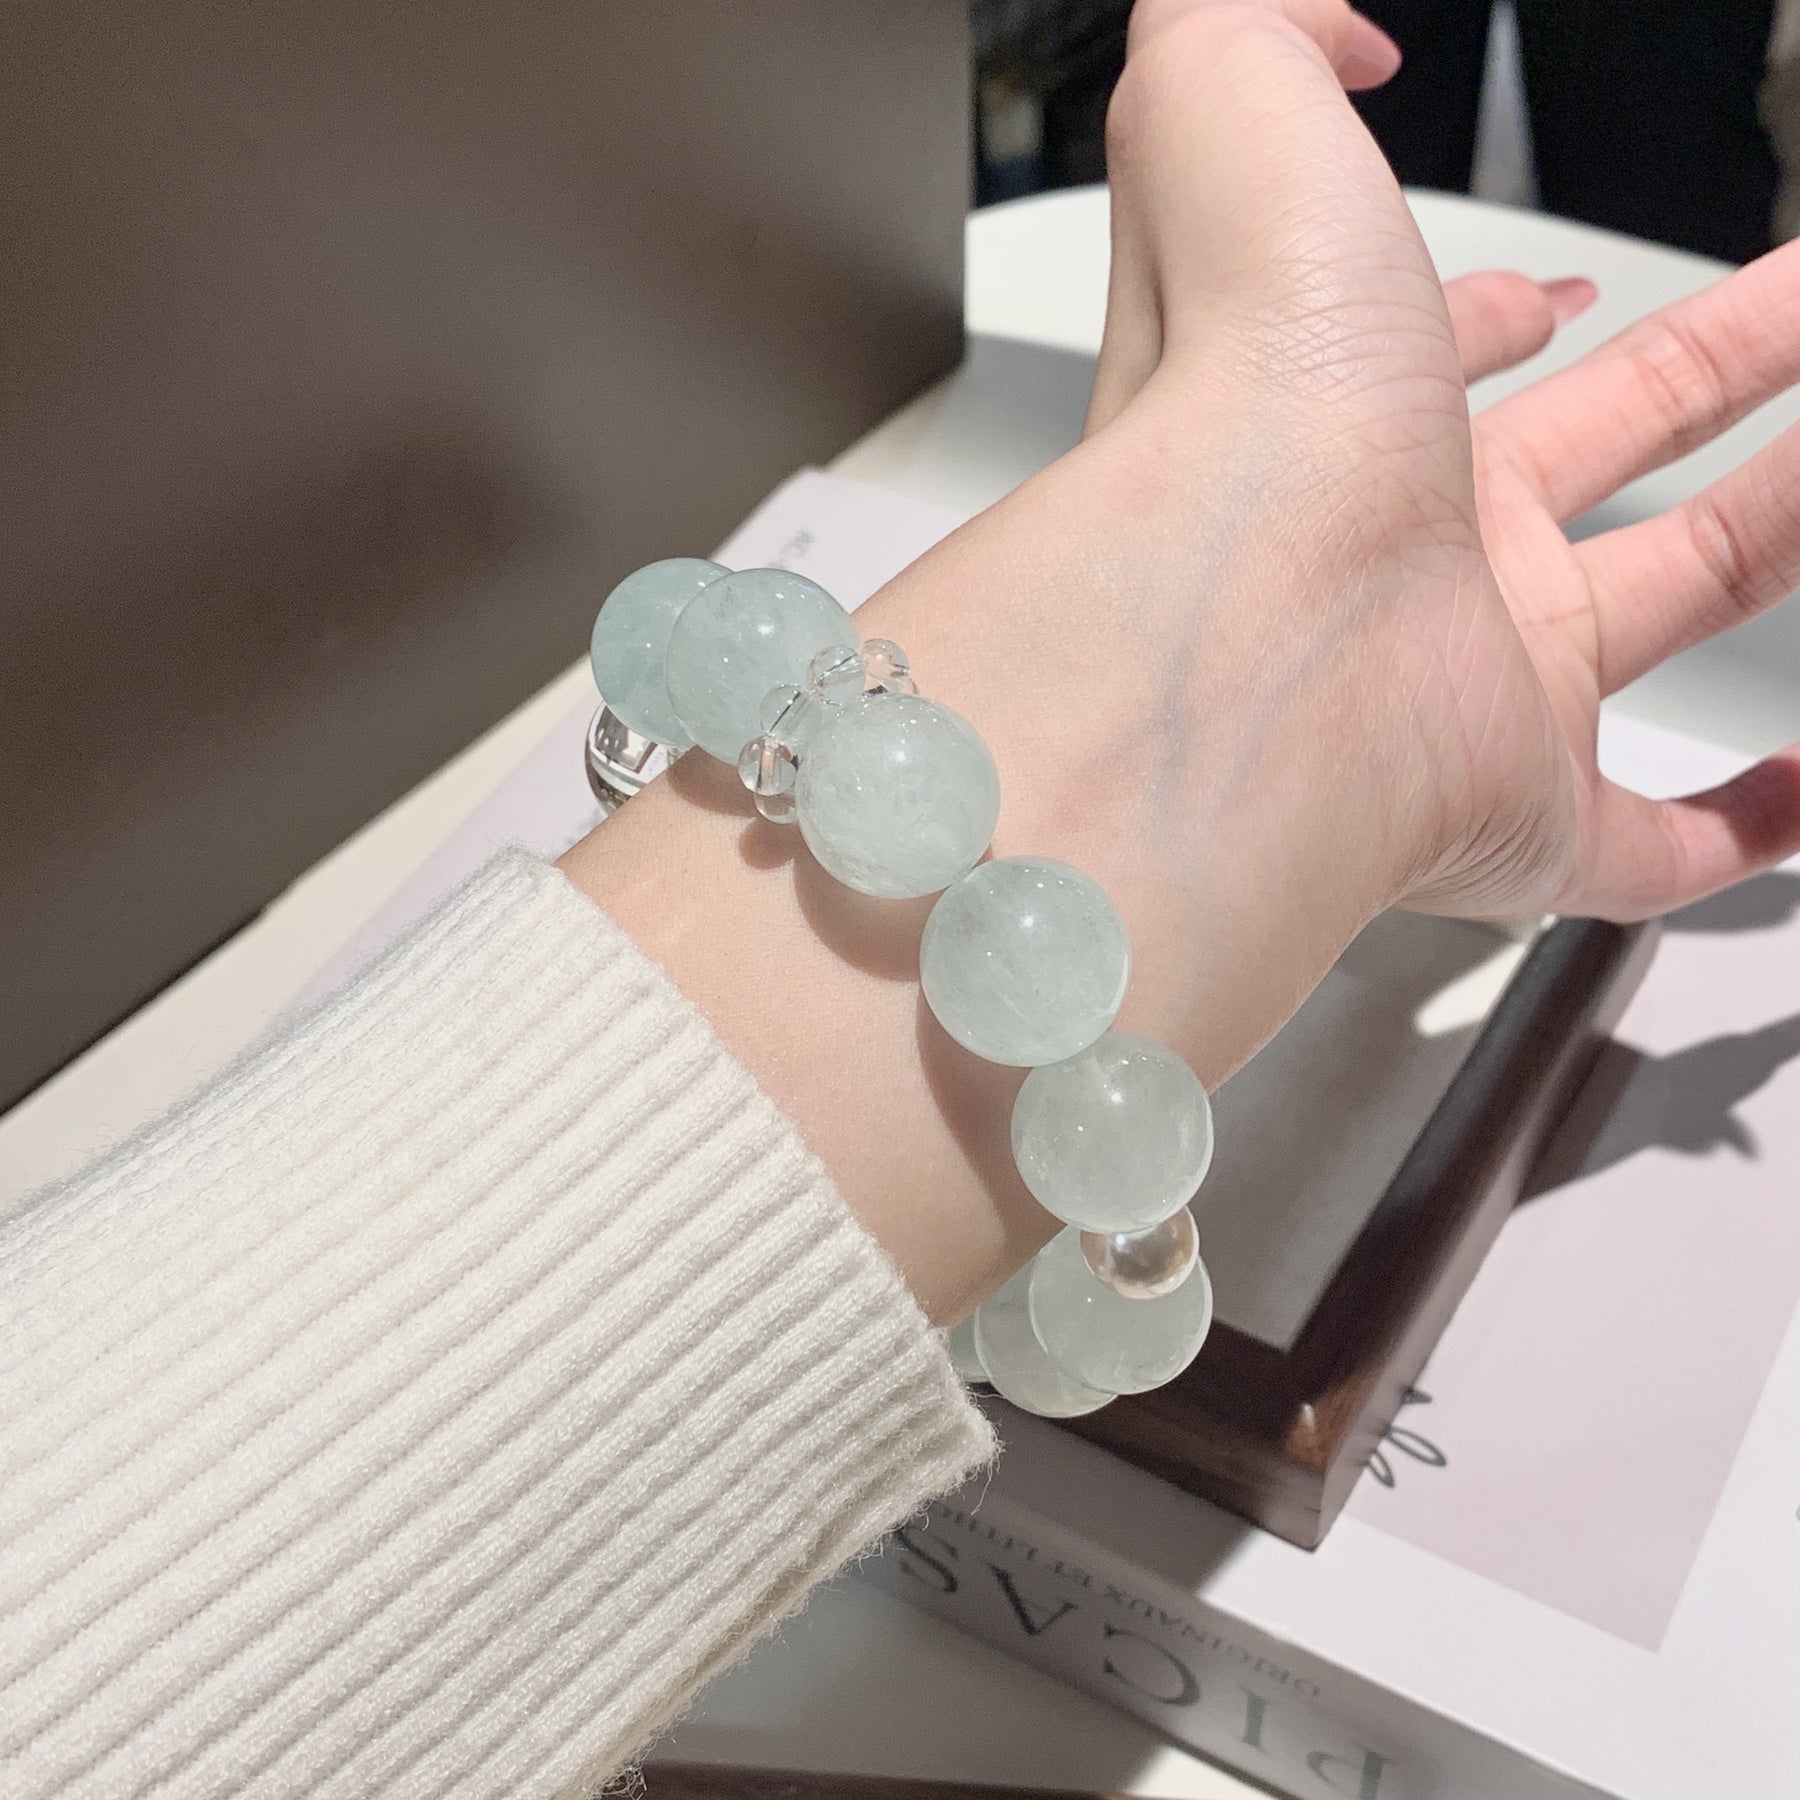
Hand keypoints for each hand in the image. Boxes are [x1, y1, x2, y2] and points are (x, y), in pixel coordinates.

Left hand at [567, 0, 1799, 1316]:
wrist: (1250, 647)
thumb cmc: (1248, 406)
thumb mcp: (1233, 118)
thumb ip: (1253, 36)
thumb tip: (1335, 31)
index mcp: (1350, 410)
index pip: (1433, 353)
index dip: (1495, 317)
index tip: (1551, 294)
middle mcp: (1407, 556)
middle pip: (1591, 455)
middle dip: (1707, 379)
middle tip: (1796, 319)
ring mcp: (1467, 698)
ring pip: (1662, 610)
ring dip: (1777, 538)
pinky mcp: (1521, 827)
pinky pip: (1647, 849)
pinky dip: (1737, 827)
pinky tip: (1792, 791)